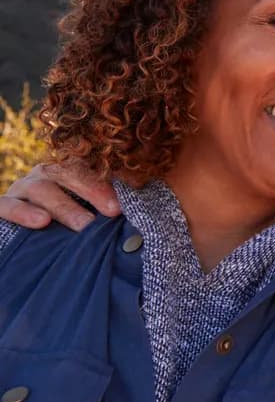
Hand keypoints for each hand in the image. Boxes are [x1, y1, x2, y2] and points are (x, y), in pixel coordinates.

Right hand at [0, 159, 118, 229]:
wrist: (27, 232)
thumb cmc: (66, 223)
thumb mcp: (84, 212)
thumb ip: (104, 208)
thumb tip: (134, 223)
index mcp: (68, 171)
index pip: (89, 168)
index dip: (107, 183)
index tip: (124, 204)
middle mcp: (44, 175)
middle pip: (68, 174)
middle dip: (92, 191)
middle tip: (113, 212)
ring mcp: (20, 189)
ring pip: (41, 189)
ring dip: (65, 206)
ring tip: (84, 224)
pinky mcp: (1, 206)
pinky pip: (7, 205)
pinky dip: (23, 211)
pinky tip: (42, 221)